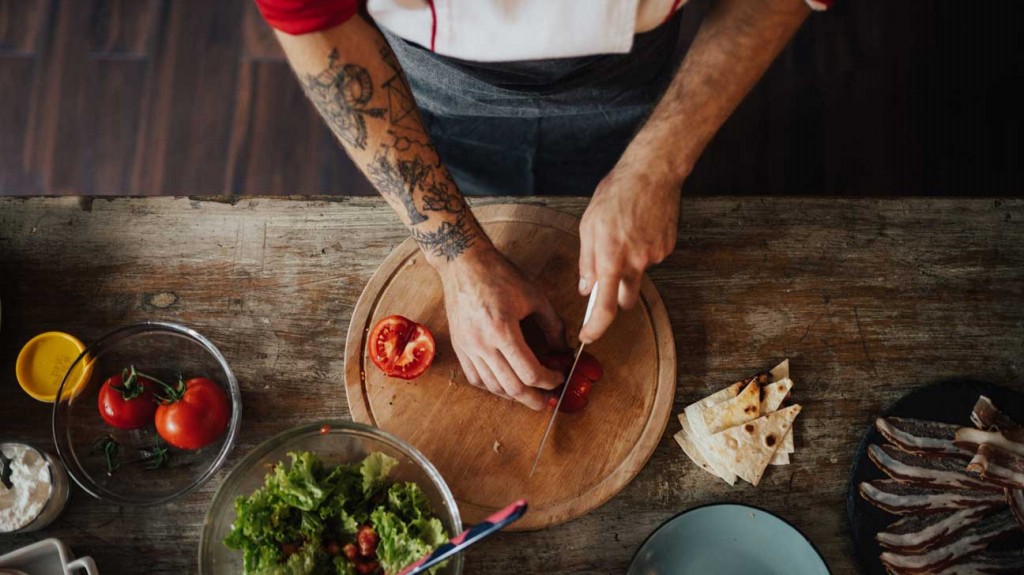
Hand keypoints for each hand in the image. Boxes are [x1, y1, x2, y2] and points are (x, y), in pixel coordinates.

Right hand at [439, 248, 565, 409]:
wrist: (463, 263)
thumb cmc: (498, 275)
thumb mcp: (533, 296)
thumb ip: (552, 325)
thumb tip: (564, 348)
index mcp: (502, 331)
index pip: (530, 373)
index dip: (549, 381)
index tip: (559, 377)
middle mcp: (482, 344)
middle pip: (511, 388)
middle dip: (534, 399)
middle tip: (548, 401)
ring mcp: (467, 347)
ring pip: (492, 387)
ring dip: (513, 396)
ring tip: (529, 394)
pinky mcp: (459, 346)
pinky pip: (475, 378)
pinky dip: (492, 387)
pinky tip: (504, 384)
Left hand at [578, 161, 679, 342]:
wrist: (652, 173)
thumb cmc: (616, 195)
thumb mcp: (588, 226)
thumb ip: (587, 261)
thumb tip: (586, 287)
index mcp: (611, 258)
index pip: (605, 308)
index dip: (596, 327)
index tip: (588, 336)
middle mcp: (635, 262)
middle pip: (626, 300)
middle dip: (616, 297)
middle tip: (607, 278)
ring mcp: (655, 256)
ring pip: (638, 274)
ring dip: (629, 266)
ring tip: (624, 234)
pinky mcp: (667, 248)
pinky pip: (651, 259)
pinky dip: (642, 250)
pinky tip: (639, 227)